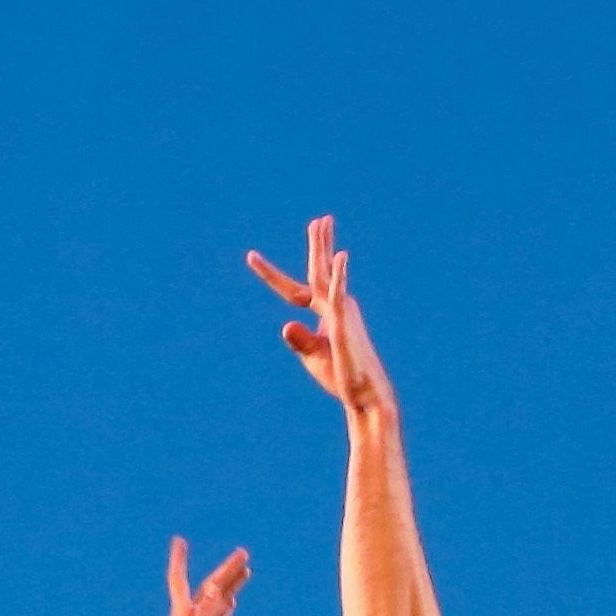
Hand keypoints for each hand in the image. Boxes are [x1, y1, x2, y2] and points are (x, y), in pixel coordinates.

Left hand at [147, 537, 251, 615]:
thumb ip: (207, 611)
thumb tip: (217, 588)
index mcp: (183, 614)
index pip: (180, 580)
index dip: (179, 560)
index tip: (179, 540)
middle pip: (210, 588)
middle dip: (226, 571)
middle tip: (244, 554)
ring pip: (217, 603)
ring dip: (230, 587)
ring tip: (245, 572)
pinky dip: (225, 610)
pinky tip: (232, 603)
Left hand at [244, 216, 391, 416]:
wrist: (364, 394)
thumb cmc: (341, 376)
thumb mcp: (312, 357)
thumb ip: (300, 339)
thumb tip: (288, 325)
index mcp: (325, 315)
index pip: (294, 291)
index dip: (271, 275)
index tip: (251, 256)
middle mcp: (334, 308)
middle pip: (317, 272)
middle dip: (317, 245)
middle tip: (318, 221)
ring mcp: (340, 313)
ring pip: (326, 276)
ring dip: (323, 248)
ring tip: (322, 223)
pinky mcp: (345, 324)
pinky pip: (339, 296)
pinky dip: (339, 277)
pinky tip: (340, 257)